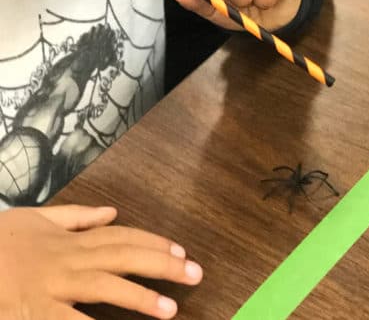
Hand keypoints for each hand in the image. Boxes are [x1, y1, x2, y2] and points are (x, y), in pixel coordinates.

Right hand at [0, 205, 201, 318]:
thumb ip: (78, 216)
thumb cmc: (0, 240)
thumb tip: (112, 211)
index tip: (182, 252)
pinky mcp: (35, 309)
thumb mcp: (39, 218)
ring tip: (171, 309)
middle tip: (196, 274)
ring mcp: (53, 285)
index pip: (122, 237)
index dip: (154, 243)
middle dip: (162, 265)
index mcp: (72, 240)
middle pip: (124, 257)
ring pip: (105, 286)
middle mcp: (69, 259)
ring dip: (139, 297)